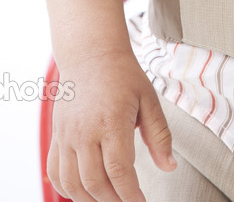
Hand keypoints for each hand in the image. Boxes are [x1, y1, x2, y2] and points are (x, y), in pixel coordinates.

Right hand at [46, 50, 176, 201]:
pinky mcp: (56, 135)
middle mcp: (85, 132)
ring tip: (109, 200)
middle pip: (95, 182)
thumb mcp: (148, 99)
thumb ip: (159, 135)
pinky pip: (55, 172)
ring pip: (72, 183)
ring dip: (90, 199)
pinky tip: (84, 191)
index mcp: (111, 122)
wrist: (91, 53)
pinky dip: (67, 189)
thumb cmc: (122, 74)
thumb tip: (169, 166)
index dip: (130, 194)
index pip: (119, 170)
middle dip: (113, 201)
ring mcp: (67, 135)